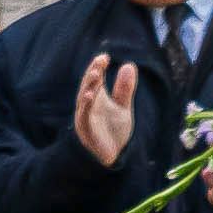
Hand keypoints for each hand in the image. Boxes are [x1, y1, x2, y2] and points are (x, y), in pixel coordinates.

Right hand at [71, 52, 140, 167]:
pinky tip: (90, 94)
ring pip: (84, 97)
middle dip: (94, 72)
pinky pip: (83, 114)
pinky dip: (86, 104)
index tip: (106, 56)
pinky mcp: (85, 128)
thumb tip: (129, 65)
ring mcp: (85, 116)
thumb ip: (124, 89)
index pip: (96, 79)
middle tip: (100, 60)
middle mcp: (89, 104)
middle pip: (89, 85)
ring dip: (89, 85)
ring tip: (96, 73)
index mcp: (97, 97)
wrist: (111, 156)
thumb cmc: (113, 131)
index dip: (99, 67)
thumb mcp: (122, 107)